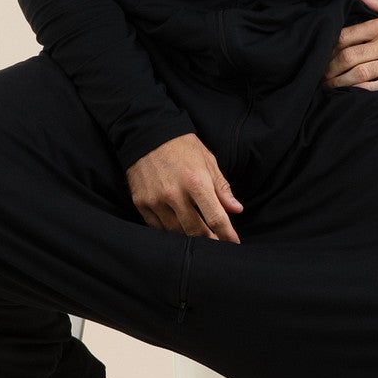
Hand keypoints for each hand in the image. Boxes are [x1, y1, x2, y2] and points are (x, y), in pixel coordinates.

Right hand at [125, 132, 243, 241]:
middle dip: (210, 241)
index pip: (216, 217)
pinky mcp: (141, 203)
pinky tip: (178, 231)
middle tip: (217, 245)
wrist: (146, 133)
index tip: (234, 243)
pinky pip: (157, 228)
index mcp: (196, 182)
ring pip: (176, 232)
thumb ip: (221, 187)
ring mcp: (156, 200)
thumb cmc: (182, 146)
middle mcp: (175, 194)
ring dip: (189, 239)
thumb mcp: (208, 161)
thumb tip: (236, 210)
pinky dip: (170, 232)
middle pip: (196, 231)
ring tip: (199, 240)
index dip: (227, 234)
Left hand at [321, 0, 377, 91]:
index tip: (320, 56)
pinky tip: (350, 94)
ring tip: (329, 87)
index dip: (329, 48)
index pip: (346, 36)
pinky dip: (362, 90)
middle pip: (351, 56)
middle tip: (321, 76)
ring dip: (341, 82)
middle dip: (331, 68)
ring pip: (361, 72)